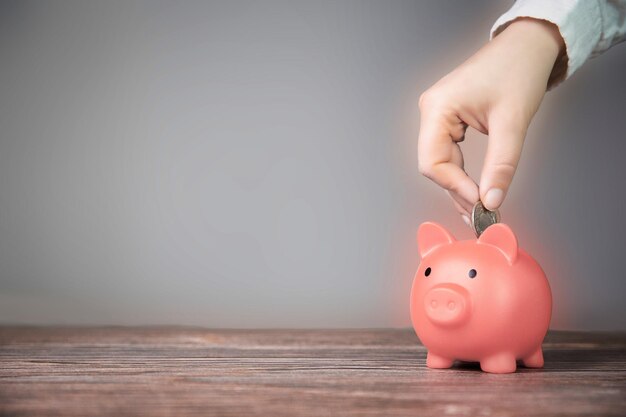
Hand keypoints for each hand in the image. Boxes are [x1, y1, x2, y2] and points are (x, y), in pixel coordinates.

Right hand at [417, 18, 564, 225]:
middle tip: (482, 213)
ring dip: (460, 185)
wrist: (527, 46)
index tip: (480, 204)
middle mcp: (431, 112)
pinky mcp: (449, 119)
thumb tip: (492, 201)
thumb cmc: (518, 71)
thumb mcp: (512, 123)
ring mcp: (438, 115)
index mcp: (437, 108)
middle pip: (434, 165)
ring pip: (441, 162)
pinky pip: (449, 153)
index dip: (455, 187)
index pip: (433, 162)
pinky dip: (463, 173)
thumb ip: (500, 165)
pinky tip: (475, 189)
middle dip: (457, 190)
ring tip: (480, 207)